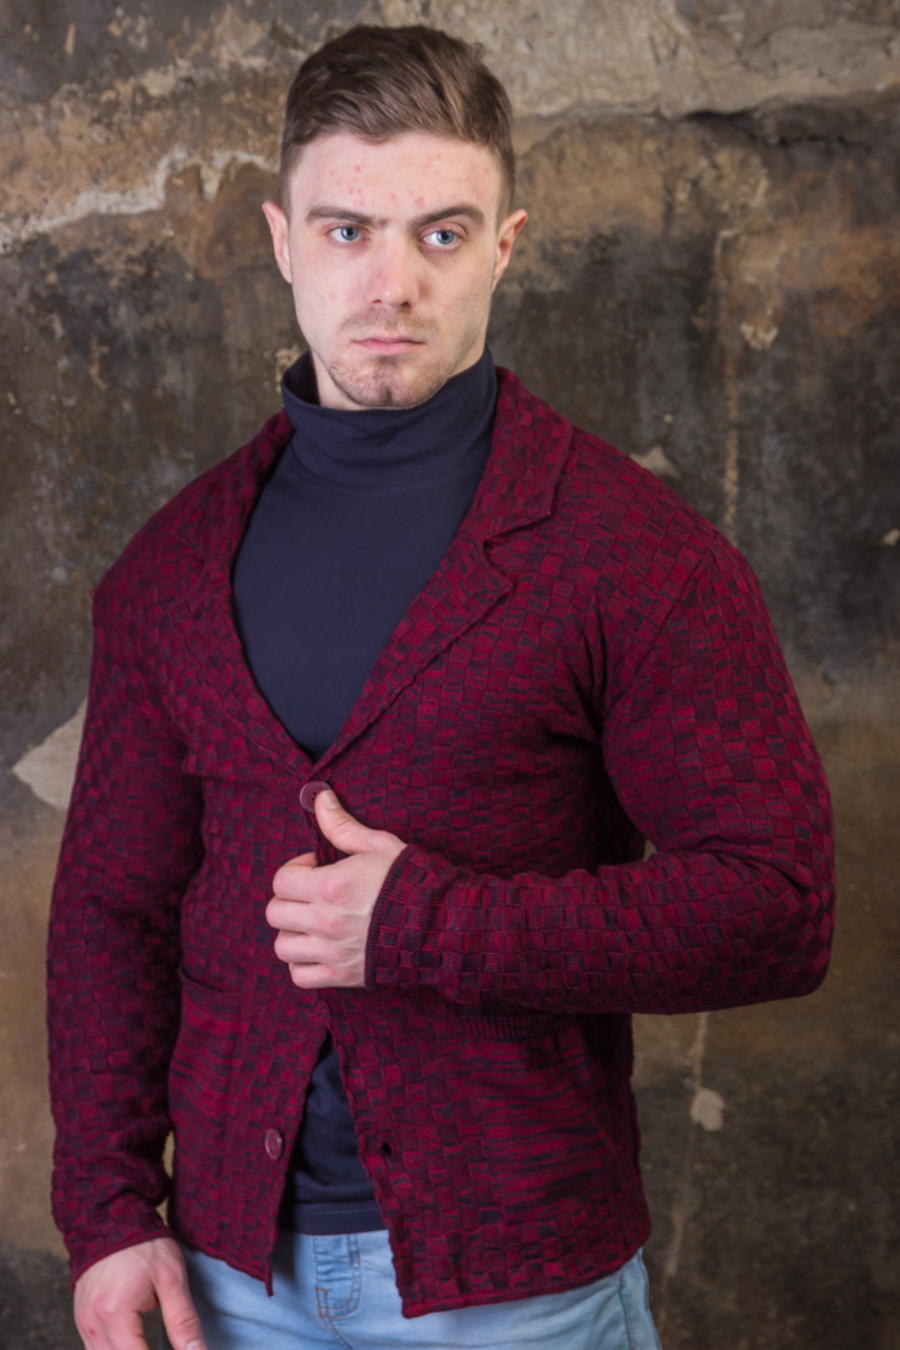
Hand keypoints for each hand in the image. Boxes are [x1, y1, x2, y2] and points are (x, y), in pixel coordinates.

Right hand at [73, 1235, 205, 1349]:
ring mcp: (83, 1323)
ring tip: (153, 1344)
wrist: (113, 1217)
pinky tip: (135, 1346)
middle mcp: (92, 1324)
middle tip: (168, 1346)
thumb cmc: (145, 1245)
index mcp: (114, 1313)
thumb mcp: (172, 1279)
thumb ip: (184, 1322)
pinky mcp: (82, 1320)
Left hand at [266, 788, 405, 988]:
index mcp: (331, 886)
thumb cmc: (412, 881)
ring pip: (282, 946)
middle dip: (288, 898)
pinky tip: (316, 949)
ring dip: (292, 932)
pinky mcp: (341, 976)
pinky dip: (301, 964)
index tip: (315, 867)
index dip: (295, 869)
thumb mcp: (379, 845)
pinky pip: (299, 976)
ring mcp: (332, 951)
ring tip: (312, 922)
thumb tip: (319, 798)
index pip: (281, 880)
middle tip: (311, 893)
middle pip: (275, 912)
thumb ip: (342, 825)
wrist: (443, 924)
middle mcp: (325, 921)